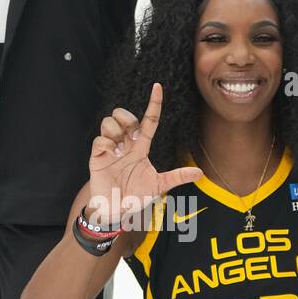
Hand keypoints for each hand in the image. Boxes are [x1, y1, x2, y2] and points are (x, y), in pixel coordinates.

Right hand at [85, 82, 201, 226]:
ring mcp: (110, 149)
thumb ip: (177, 177)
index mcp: (140, 148)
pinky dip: (107, 145)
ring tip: (121, 150)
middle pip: (124, 115)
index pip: (148, 120)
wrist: (116, 211)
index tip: (157, 87)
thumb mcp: (159, 186)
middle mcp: (125, 144)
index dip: (153, 103)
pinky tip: (112, 156)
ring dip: (116, 131)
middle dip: (128, 119)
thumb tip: (200, 173)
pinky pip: (99, 139)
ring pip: (109, 121)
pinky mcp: (97, 157)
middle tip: (133, 136)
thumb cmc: (135, 197)